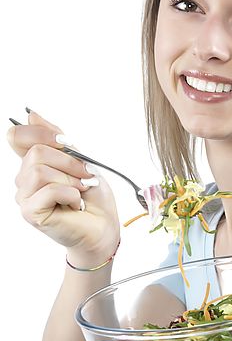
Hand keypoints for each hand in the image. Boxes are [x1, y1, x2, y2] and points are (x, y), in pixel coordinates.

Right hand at [7, 110, 119, 258]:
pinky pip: (49, 190)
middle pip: (35, 152)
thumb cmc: (93, 197)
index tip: (67, 144)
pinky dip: (71, 194)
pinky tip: (76, 204)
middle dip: (69, 162)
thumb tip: (32, 115)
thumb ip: (56, 138)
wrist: (104, 225)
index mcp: (34, 163)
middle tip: (85, 177)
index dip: (42, 134)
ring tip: (80, 191)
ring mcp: (25, 196)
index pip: (18, 136)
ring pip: (39, 170)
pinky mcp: (31, 212)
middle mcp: (24, 179)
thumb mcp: (81, 159)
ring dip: (70, 180)